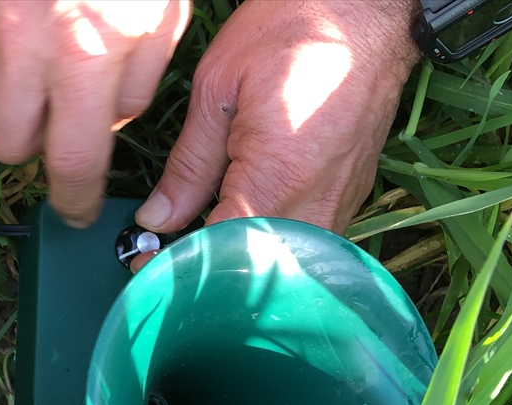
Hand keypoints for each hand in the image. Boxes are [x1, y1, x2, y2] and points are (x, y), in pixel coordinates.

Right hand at [0, 0, 190, 227]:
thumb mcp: (160, 11)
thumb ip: (137, 80)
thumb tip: (109, 125)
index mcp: (84, 56)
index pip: (70, 162)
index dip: (73, 199)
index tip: (76, 211)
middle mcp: (20, 51)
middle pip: (6, 146)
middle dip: (31, 143)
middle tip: (54, 114)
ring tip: (26, 68)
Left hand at [130, 0, 421, 271]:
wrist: (366, 8)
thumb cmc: (292, 31)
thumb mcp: (218, 90)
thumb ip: (188, 165)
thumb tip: (157, 219)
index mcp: (277, 177)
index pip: (219, 253)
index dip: (177, 265)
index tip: (145, 264)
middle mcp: (317, 201)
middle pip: (254, 270)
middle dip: (206, 269)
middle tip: (167, 255)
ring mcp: (342, 202)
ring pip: (284, 264)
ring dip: (240, 260)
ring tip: (200, 240)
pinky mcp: (352, 195)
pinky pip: (306, 241)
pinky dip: (271, 244)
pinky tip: (241, 225)